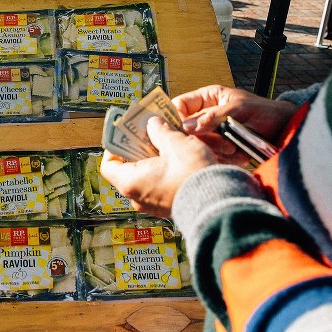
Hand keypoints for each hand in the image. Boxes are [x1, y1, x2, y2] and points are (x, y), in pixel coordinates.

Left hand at [100, 117, 215, 216]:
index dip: (115, 146)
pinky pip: (159, 186)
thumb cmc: (194, 176)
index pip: (109, 164)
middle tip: (147, 133)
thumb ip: (160, 131)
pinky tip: (177, 158)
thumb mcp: (175, 143)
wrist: (221, 202)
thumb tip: (153, 124)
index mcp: (130, 182)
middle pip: (128, 168)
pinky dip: (163, 172)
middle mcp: (138, 197)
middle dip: (138, 148)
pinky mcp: (169, 206)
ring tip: (165, 143)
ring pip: (145, 177)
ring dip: (153, 159)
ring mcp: (153, 205)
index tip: (125, 133)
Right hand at [172, 85, 297, 162]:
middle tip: (221, 142)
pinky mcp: (220, 150)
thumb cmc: (266, 112)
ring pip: (198, 145)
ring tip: (234, 148)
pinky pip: (212, 157)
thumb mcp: (240, 108)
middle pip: (187, 130)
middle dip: (203, 137)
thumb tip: (189, 126)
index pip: (180, 105)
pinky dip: (225, 158)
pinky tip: (240, 154)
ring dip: (216, 149)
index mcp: (207, 99)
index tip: (179, 129)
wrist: (287, 131)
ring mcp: (212, 134)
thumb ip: (214, 116)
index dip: (174, 116)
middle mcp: (206, 116)